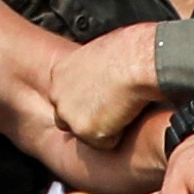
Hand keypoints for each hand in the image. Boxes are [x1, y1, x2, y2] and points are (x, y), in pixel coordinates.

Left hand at [49, 23, 165, 148]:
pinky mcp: (86, 132)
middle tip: (112, 108)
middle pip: (67, 120)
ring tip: (123, 108)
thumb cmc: (127, 51)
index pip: (64, 97)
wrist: (135, 62)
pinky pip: (105, 143)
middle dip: (88, 119)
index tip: (100, 98)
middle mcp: (57, 95)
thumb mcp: (101, 54)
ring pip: (86, 134)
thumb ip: (93, 69)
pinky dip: (120, 134)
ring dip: (104, 127)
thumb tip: (104, 72)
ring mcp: (69, 116)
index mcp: (60, 73)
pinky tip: (128, 115)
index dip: (84, 102)